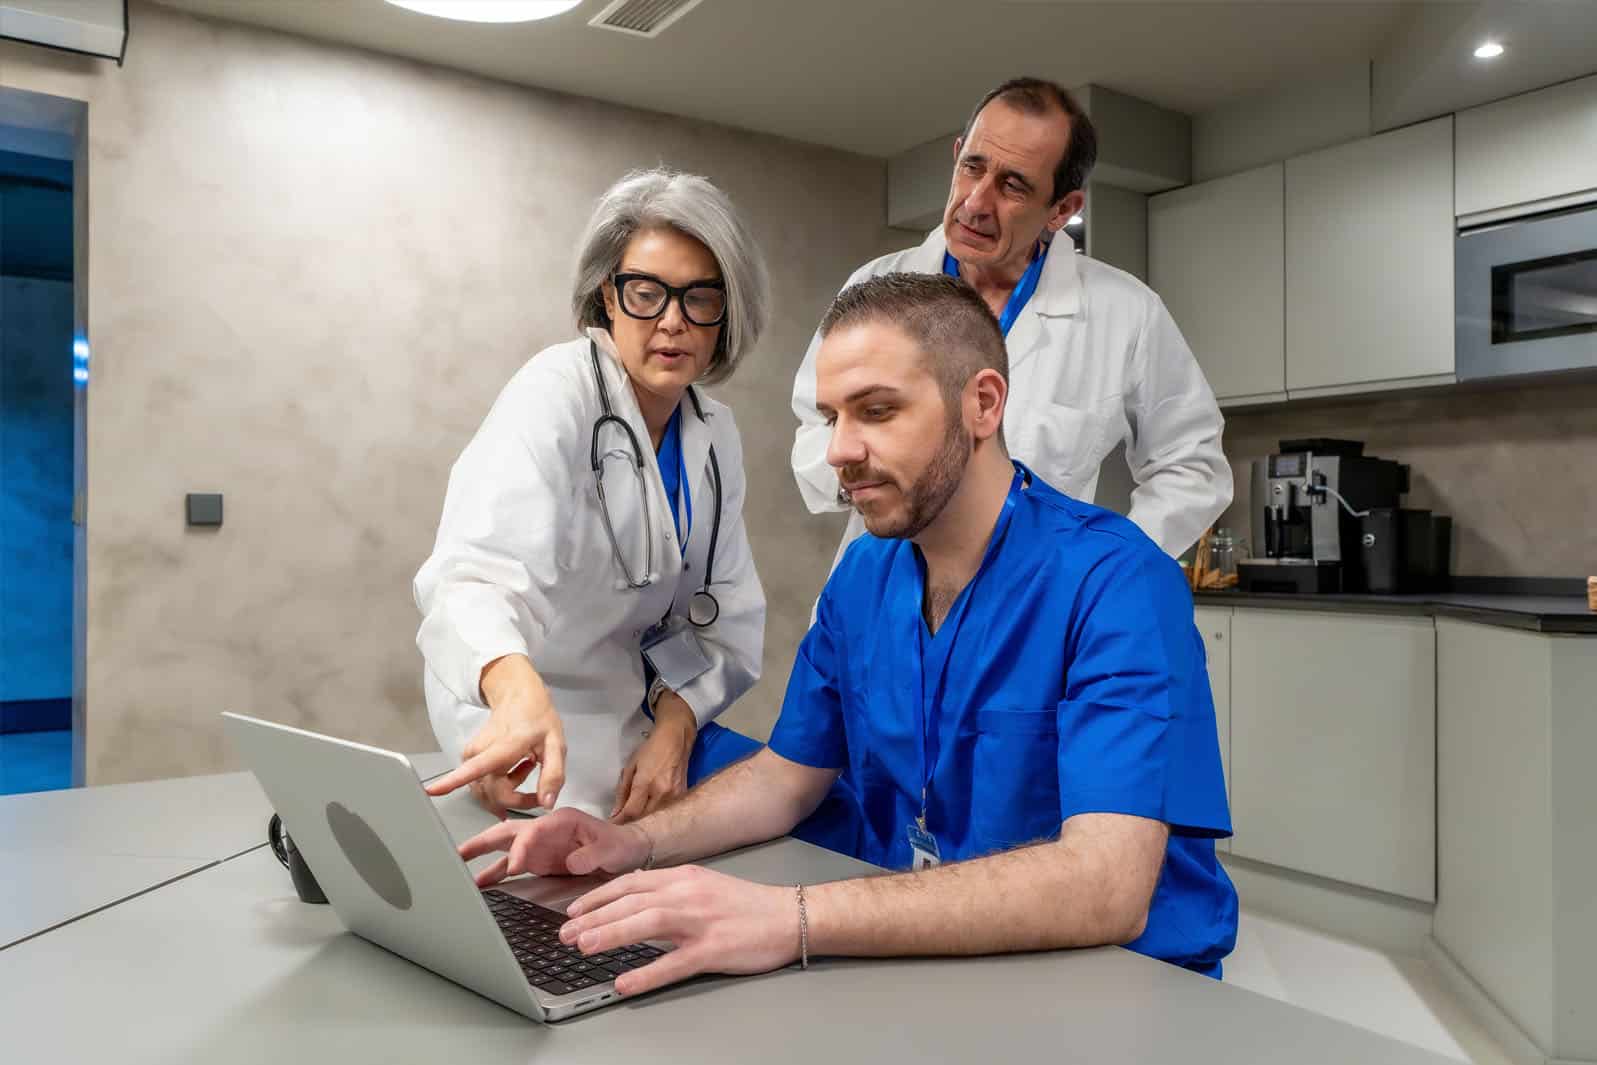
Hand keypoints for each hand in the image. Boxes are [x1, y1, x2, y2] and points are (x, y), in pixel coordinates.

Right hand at [425, 654, 566, 816]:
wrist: (519, 696)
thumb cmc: (537, 719)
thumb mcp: (556, 744)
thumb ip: (553, 775)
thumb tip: (546, 805)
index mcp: (503, 746)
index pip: (476, 768)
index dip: (453, 781)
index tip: (432, 790)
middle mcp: (480, 752)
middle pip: (490, 793)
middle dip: (516, 800)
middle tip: (538, 791)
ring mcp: (471, 755)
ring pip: (485, 791)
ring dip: (508, 792)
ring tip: (527, 768)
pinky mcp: (468, 759)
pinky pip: (482, 784)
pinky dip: (500, 786)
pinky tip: (515, 770)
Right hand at [458, 808, 651, 885]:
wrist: (625, 851)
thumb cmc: (619, 843)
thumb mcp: (610, 847)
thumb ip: (591, 854)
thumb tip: (572, 862)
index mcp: (560, 820)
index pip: (532, 832)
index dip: (521, 848)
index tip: (514, 867)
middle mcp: (544, 830)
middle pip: (508, 832)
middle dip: (483, 841)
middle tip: (459, 853)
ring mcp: (539, 845)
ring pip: (505, 848)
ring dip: (482, 856)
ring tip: (458, 868)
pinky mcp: (538, 860)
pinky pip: (512, 865)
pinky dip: (496, 872)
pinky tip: (481, 883)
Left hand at [560, 866, 799, 996]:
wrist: (790, 915)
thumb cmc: (748, 905)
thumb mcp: (705, 886)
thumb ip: (672, 891)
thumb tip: (635, 900)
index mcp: (684, 878)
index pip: (630, 883)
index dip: (597, 895)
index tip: (573, 909)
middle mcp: (688, 894)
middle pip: (631, 901)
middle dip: (593, 916)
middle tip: (565, 932)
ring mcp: (701, 922)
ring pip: (646, 924)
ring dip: (610, 934)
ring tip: (583, 947)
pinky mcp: (713, 949)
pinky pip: (674, 963)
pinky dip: (646, 973)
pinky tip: (625, 983)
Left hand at [611, 692, 697, 822]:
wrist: (676, 739)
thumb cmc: (651, 749)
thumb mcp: (631, 766)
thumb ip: (622, 791)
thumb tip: (616, 812)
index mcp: (645, 783)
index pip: (630, 812)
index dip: (619, 822)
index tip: (611, 826)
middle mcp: (661, 793)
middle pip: (643, 818)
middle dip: (630, 823)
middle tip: (619, 826)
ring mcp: (674, 796)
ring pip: (655, 818)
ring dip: (643, 821)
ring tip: (633, 821)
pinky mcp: (682, 796)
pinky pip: (665, 811)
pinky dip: (655, 814)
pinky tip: (649, 813)